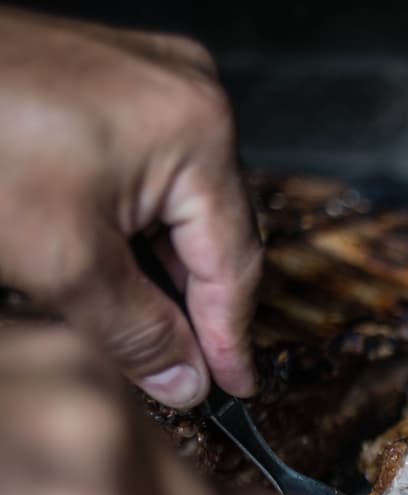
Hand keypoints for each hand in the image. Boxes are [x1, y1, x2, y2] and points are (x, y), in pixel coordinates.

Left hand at [0, 8, 260, 408]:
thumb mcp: (63, 263)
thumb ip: (138, 333)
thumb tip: (184, 380)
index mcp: (199, 133)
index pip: (233, 260)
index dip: (229, 336)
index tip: (232, 387)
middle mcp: (190, 96)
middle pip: (209, 229)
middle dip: (191, 303)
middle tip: (183, 370)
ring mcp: (152, 82)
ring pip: (177, 204)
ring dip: (158, 269)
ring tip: (143, 327)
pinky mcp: (112, 82)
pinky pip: (147, 172)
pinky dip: (132, 225)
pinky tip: (113, 266)